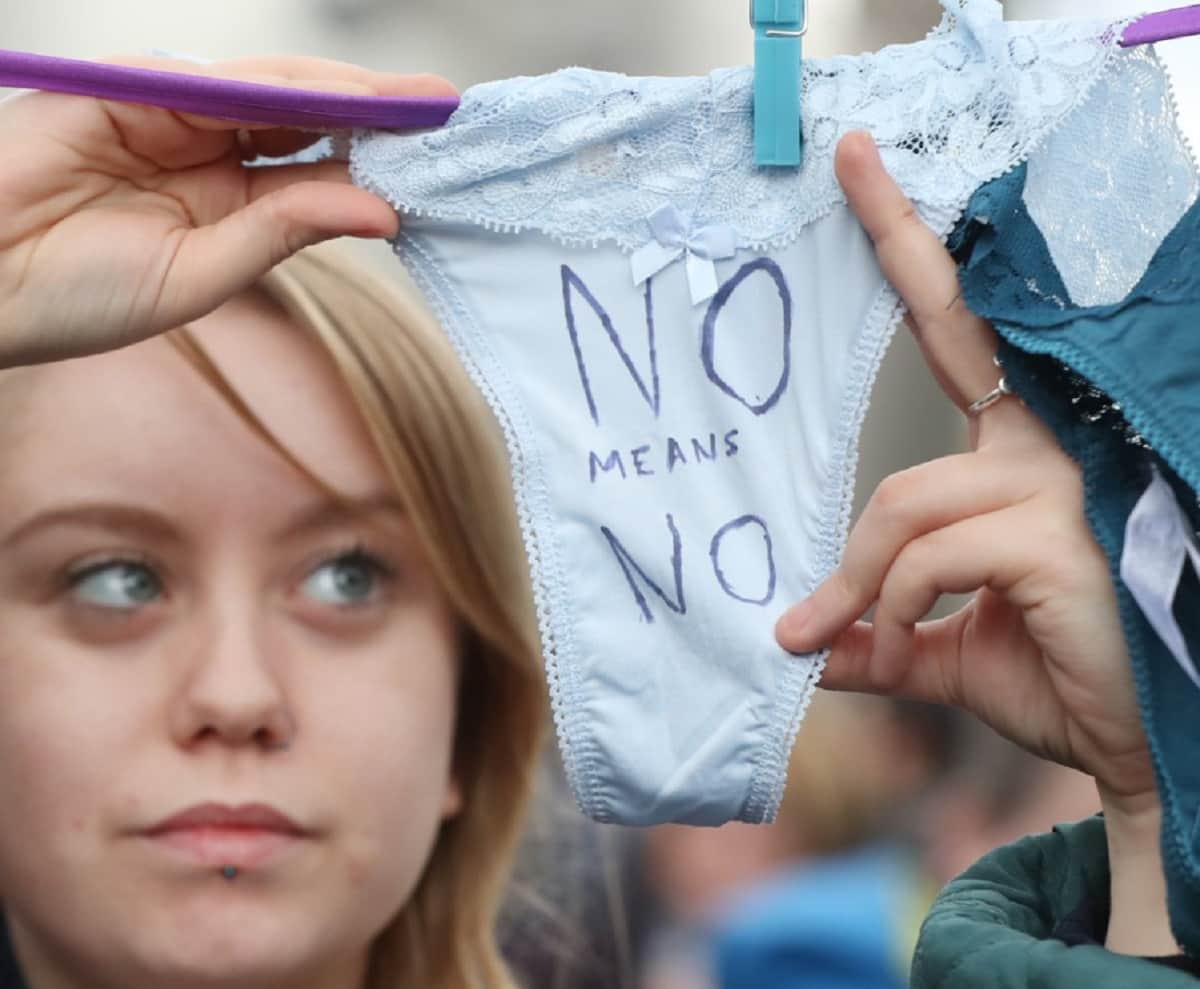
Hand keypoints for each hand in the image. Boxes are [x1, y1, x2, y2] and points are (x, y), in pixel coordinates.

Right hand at [0, 55, 454, 367]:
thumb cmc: (78, 296)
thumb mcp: (201, 275)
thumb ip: (283, 233)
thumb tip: (381, 213)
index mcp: (230, 207)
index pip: (321, 176)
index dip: (381, 167)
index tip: (445, 169)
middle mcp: (211, 157)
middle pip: (312, 124)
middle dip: (380, 119)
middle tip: (451, 116)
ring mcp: (175, 120)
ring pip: (278, 95)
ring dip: (349, 95)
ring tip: (419, 104)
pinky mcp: (135, 91)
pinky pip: (223, 85)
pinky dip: (288, 88)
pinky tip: (348, 101)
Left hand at [776, 132, 1155, 818]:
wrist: (1139, 746)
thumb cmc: (1057, 674)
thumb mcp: (941, 644)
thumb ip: (875, 625)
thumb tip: (798, 640)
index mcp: (1017, 454)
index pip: (961, 333)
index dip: (916, 249)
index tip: (868, 166)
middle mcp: (1045, 447)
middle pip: (948, 337)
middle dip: (896, 237)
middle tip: (848, 153)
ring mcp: (1058, 484)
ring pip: (905, 498)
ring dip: (856, 577)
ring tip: (838, 634)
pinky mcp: (1056, 533)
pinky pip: (929, 552)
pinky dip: (893, 604)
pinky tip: (908, 641)